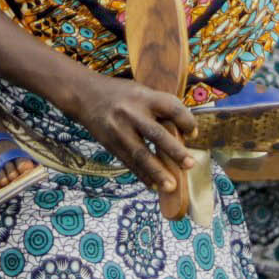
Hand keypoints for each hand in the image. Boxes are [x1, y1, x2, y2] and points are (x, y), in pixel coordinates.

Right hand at [68, 73, 196, 196]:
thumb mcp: (141, 92)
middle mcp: (132, 113)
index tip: (194, 134)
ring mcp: (119, 130)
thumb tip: (183, 133)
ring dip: (157, 172)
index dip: (186, 121)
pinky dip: (142, 175)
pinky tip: (153, 186)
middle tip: (190, 164)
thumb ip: (159, 108)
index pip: (171, 108)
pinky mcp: (110, 143)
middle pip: (156, 134)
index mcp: (144, 97)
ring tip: (172, 186)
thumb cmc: (120, 94)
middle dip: (175, 151)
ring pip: (141, 154)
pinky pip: (129, 162)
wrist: (84, 95)